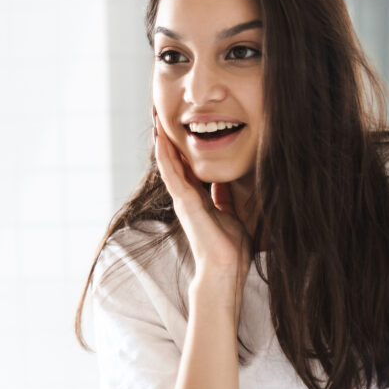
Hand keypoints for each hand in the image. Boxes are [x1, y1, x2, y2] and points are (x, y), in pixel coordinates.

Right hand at [153, 116, 250, 315]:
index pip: (187, 170)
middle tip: (161, 119)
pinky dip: (166, 157)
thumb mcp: (230, 214)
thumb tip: (222, 183)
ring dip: (163, 144)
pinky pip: (172, 175)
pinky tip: (162, 140)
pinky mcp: (184, 203)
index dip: (181, 152)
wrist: (225, 269)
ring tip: (158, 122)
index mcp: (199, 201)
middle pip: (175, 165)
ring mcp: (183, 201)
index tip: (178, 132)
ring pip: (169, 166)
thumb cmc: (230, 249)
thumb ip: (224, 198)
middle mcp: (187, 199)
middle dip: (169, 143)